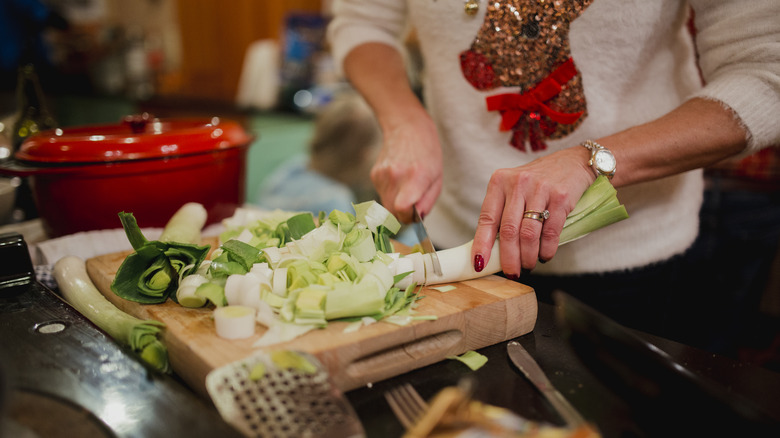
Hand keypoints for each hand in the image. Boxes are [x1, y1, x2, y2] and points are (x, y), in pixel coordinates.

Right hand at [370, 107, 442, 222]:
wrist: (407, 128)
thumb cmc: (428, 154)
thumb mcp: (437, 179)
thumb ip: (427, 203)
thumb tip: (415, 220)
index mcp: (415, 177)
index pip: (402, 209)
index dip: (408, 218)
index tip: (414, 215)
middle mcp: (396, 176)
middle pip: (392, 212)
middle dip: (402, 215)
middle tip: (412, 205)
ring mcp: (382, 175)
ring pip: (386, 205)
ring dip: (396, 203)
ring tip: (406, 185)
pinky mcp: (374, 175)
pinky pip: (382, 194)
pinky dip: (390, 193)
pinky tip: (398, 178)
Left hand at [471, 146, 593, 276]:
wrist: (573, 162)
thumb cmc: (538, 181)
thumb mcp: (514, 188)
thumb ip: (503, 212)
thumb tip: (492, 249)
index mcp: (500, 181)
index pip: (487, 218)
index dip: (482, 244)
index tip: (479, 263)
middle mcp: (518, 183)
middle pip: (508, 230)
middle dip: (509, 258)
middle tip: (511, 272)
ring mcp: (540, 189)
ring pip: (529, 234)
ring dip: (528, 257)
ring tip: (528, 265)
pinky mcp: (561, 197)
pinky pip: (550, 232)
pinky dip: (546, 250)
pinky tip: (544, 255)